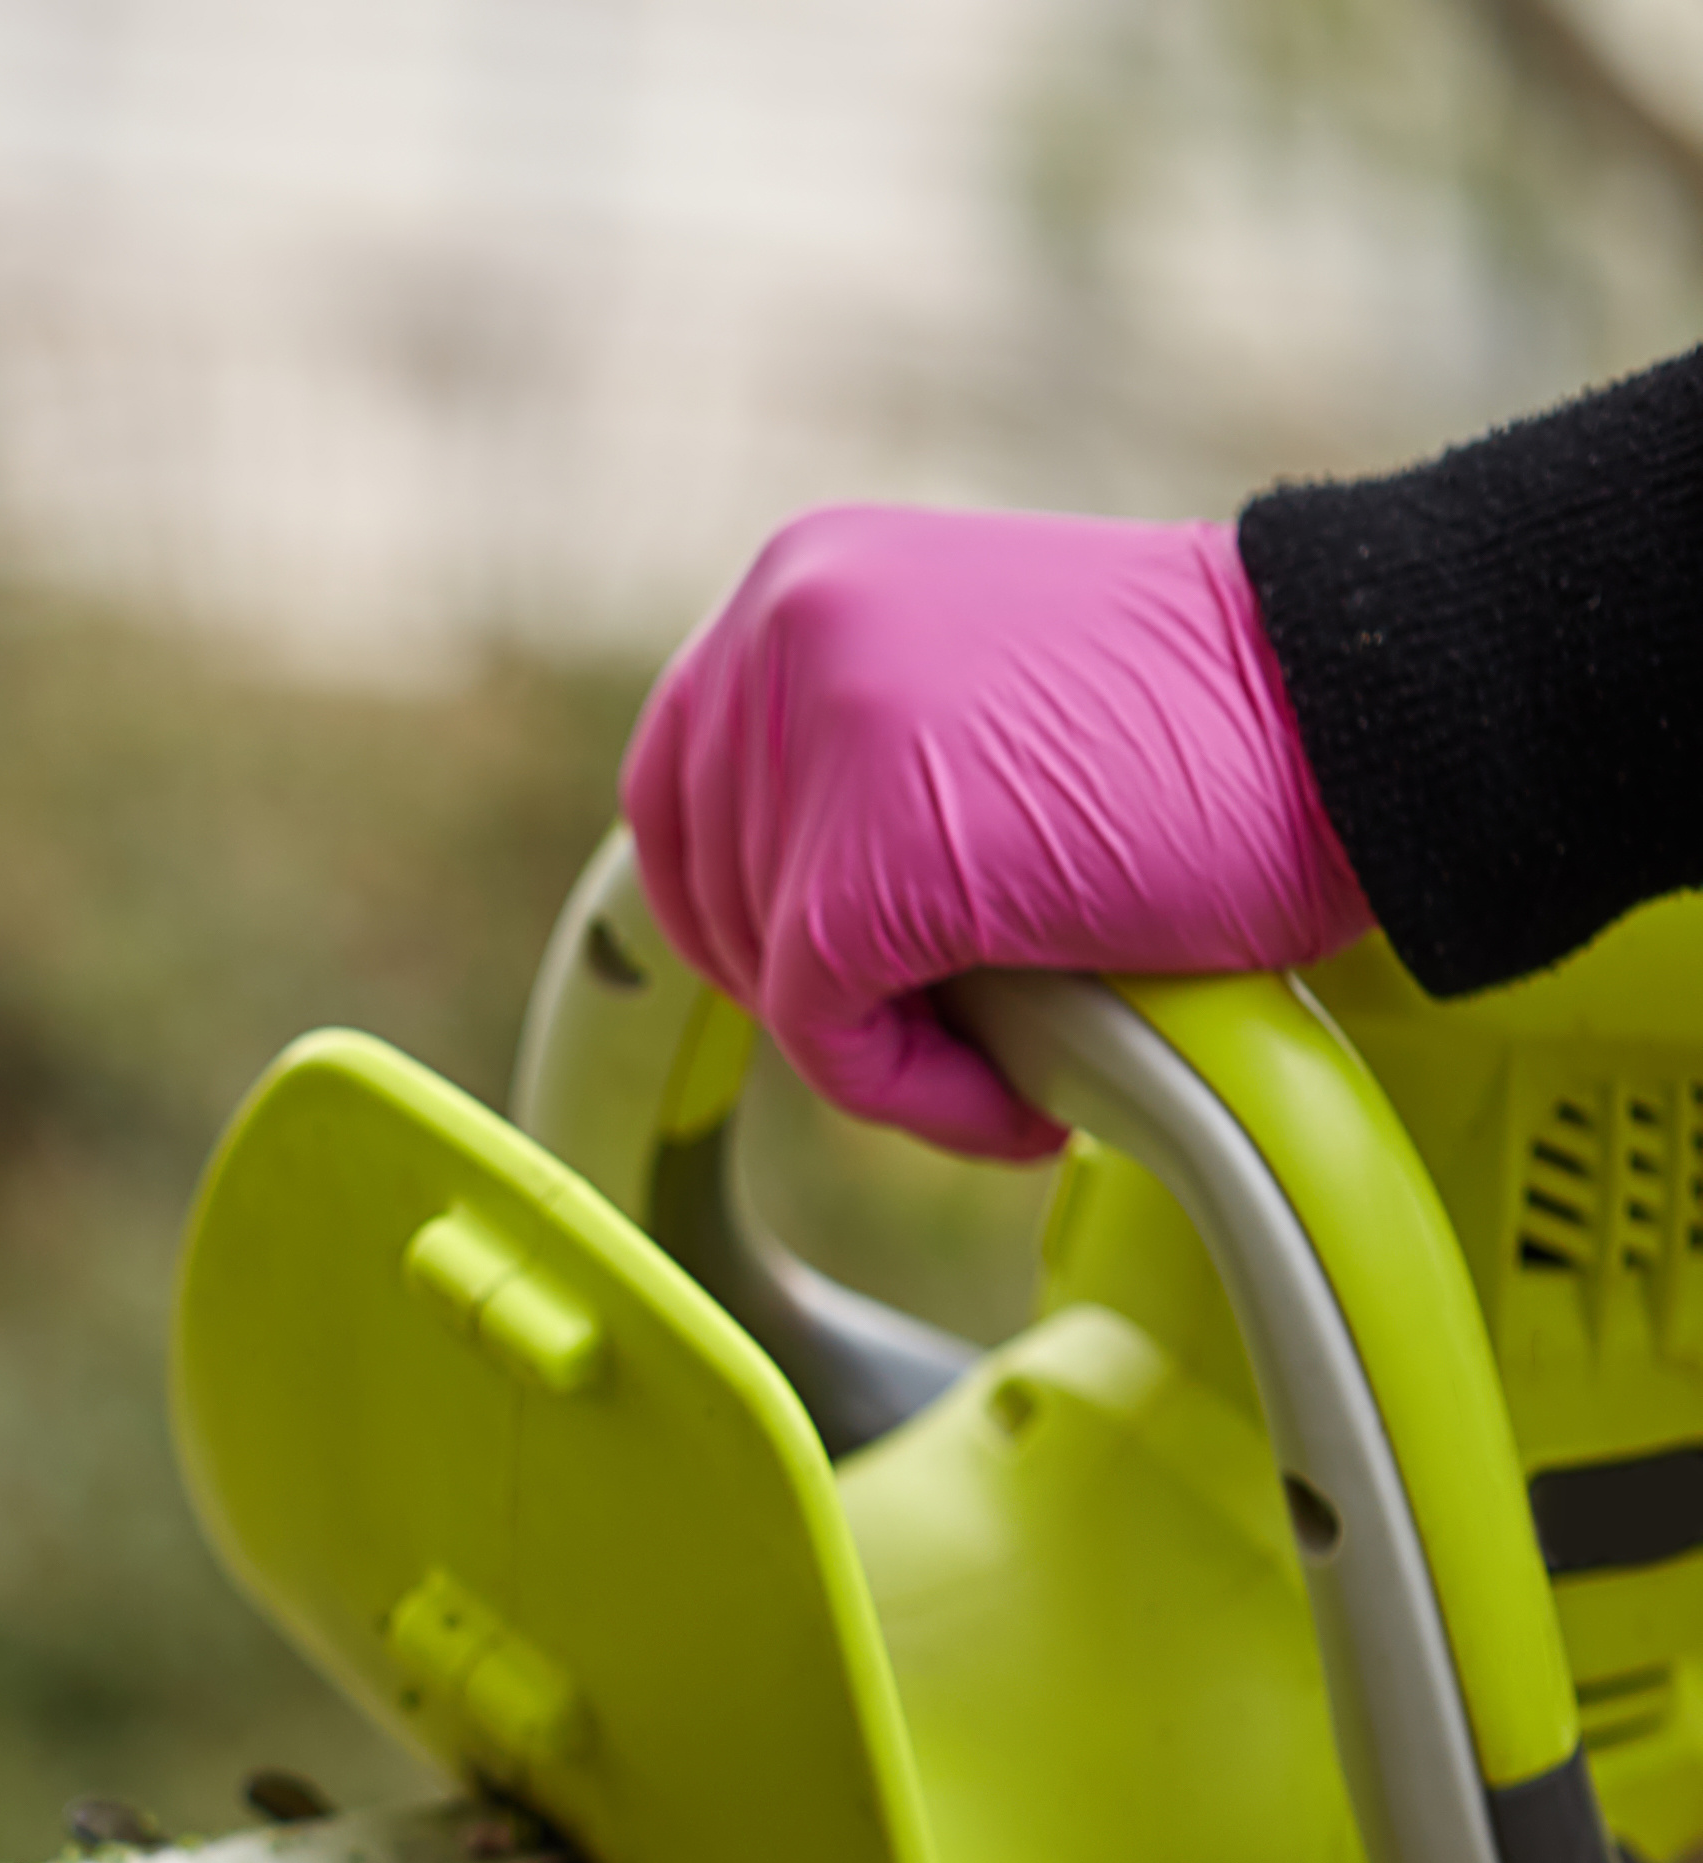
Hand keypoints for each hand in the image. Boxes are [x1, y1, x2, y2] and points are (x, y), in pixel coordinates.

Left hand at [625, 504, 1372, 1161]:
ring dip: (890, 1044)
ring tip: (1024, 1036)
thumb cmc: (1215, 733)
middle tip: (961, 1015)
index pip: (677, 784)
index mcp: (804, 582)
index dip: (740, 907)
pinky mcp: (870, 861)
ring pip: (770, 971)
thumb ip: (863, 755)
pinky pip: (831, 1036)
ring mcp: (820, 738)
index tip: (830, 970)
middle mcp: (785, 631)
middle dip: (822, 984)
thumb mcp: (977, 691)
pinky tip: (1028, 1094)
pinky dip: (920, 1096)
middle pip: (709, 887)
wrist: (1369, 712)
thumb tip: (774, 912)